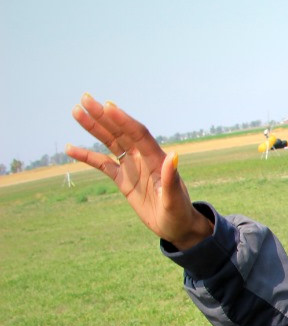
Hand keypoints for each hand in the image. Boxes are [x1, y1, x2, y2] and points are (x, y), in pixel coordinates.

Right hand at [66, 94, 211, 249]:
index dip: (124, 121)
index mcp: (157, 159)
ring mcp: (132, 166)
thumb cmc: (179, 213)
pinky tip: (70, 148)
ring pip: (110, 142)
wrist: (176, 226)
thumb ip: (171, 178)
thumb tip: (173, 155)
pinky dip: (86, 155)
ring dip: (94, 127)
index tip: (108, 106)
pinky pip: (102, 163)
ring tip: (76, 111)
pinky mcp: (123, 178)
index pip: (139, 134)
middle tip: (85, 98)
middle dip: (104, 116)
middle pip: (121, 132)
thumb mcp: (175, 198)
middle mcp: (143, 158)